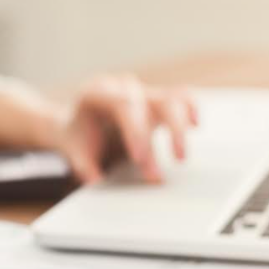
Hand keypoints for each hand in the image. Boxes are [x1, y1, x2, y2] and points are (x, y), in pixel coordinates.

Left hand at [61, 74, 198, 183]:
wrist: (76, 122)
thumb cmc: (77, 135)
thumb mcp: (73, 149)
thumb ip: (83, 164)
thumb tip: (97, 181)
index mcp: (97, 92)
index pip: (123, 105)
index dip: (135, 130)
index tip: (139, 158)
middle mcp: (122, 87)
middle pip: (151, 101)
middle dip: (154, 136)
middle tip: (156, 170)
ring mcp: (142, 91)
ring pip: (171, 98)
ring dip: (178, 128)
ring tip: (180, 157)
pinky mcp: (156, 99)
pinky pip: (180, 97)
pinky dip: (190, 109)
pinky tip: (195, 125)